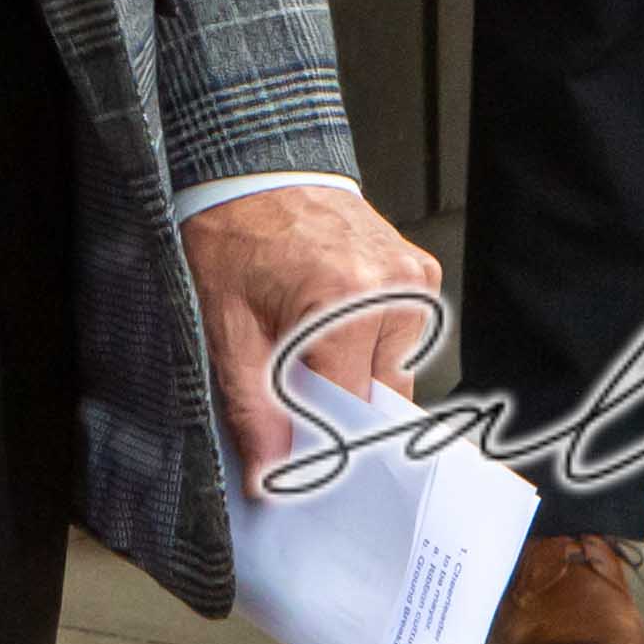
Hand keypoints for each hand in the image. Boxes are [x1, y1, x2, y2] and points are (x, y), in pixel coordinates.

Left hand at [179, 184, 445, 478]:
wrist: (252, 167)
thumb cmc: (233, 236)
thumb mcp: (226, 327)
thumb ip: (253, 408)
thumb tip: (271, 476)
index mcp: (345, 304)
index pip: (352, 413)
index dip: (324, 441)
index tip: (304, 461)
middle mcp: (392, 289)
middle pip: (381, 396)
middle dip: (341, 407)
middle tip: (298, 393)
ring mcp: (412, 277)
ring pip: (394, 369)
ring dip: (356, 373)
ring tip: (309, 343)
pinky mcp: (417, 270)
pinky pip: (400, 335)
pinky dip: (367, 342)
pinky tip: (330, 321)